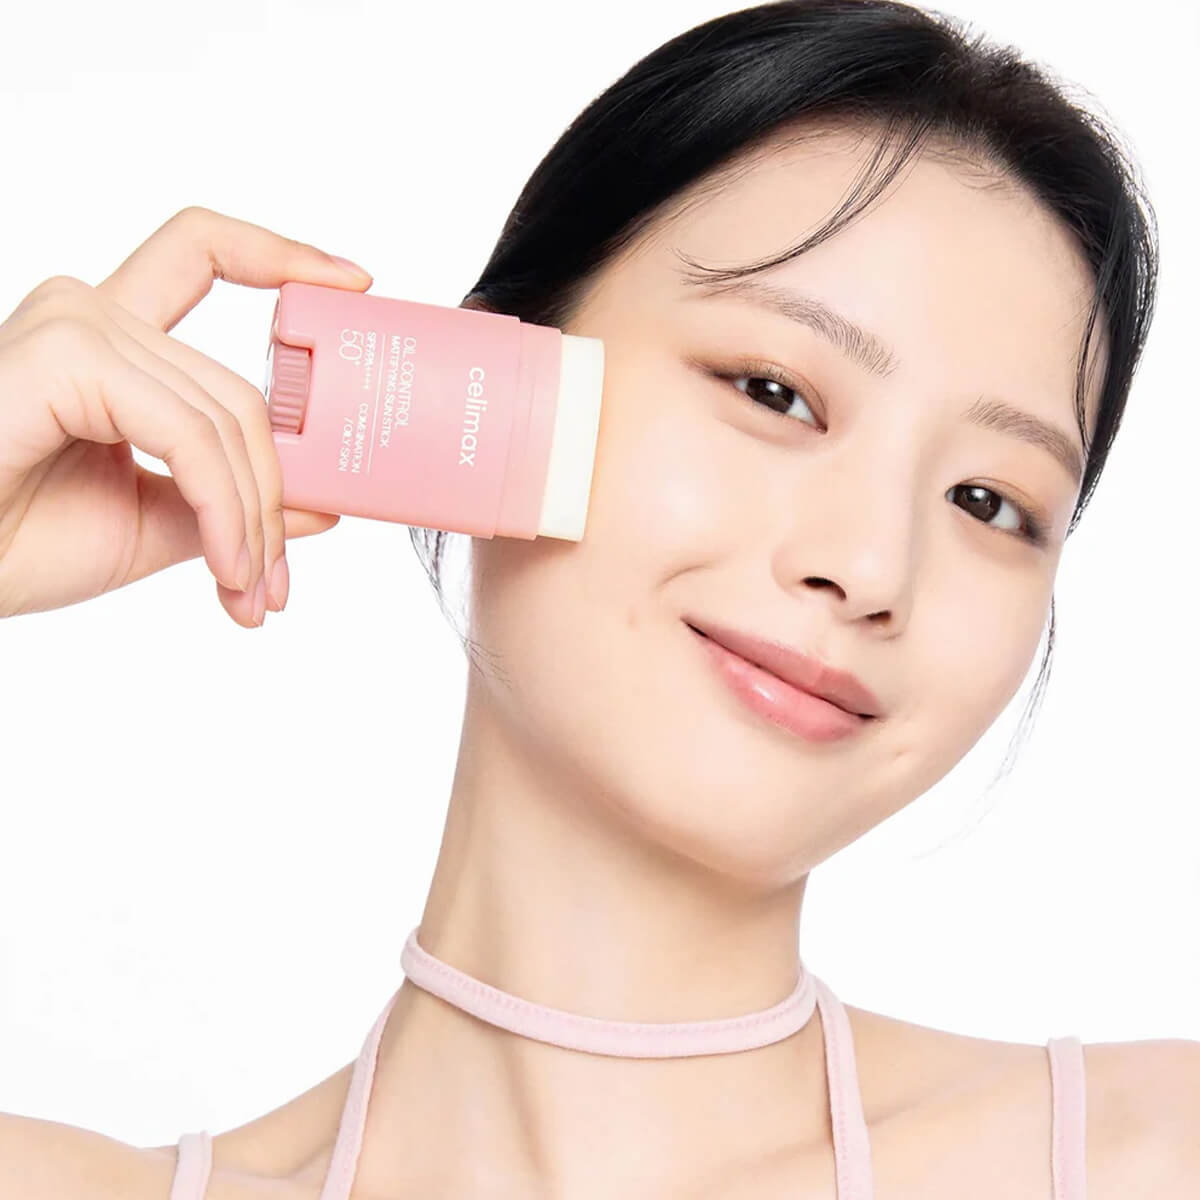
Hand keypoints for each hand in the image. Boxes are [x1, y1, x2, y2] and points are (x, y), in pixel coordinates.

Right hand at [0, 205, 372, 625]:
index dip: (281, 255)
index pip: (202, 257)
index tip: (352, 281)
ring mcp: (75, 325)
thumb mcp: (154, 522)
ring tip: (247, 590)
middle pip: (240, 391)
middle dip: (272, 498)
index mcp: (111, 341)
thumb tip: (324, 504)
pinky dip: (222, 506)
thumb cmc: (15, 542)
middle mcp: (92, 316)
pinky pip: (189, 433)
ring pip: (226, 417)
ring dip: (251, 518)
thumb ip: (233, 501)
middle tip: (274, 583)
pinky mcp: (63, 354)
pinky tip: (225, 564)